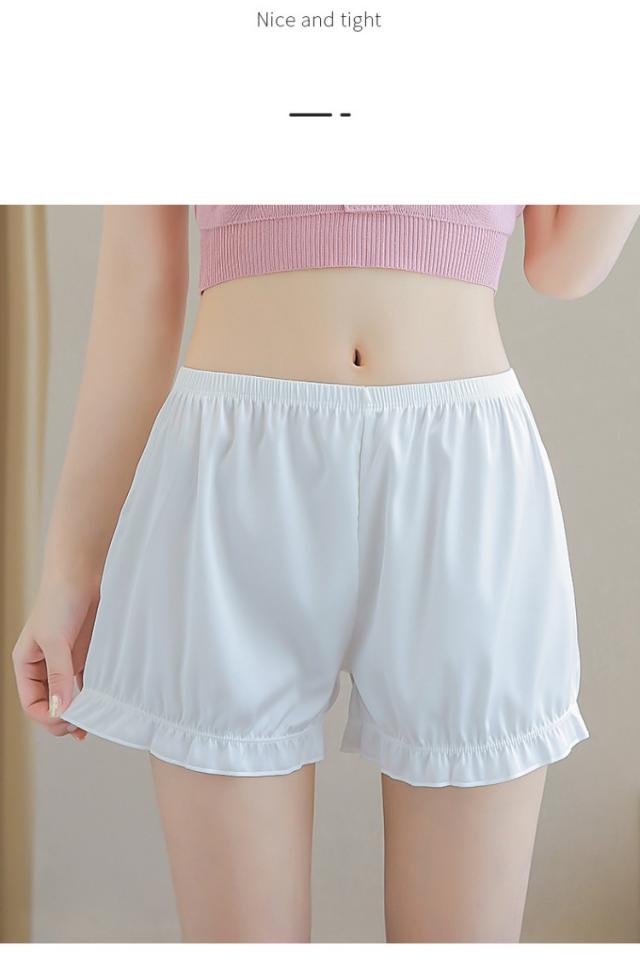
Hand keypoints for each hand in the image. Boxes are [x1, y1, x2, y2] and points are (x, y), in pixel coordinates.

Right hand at [12, 571, 100, 741]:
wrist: (83, 571)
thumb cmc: (61, 599)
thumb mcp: (56, 641)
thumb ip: (58, 676)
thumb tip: (58, 710)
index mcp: (26, 663)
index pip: (31, 702)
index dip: (46, 716)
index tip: (66, 720)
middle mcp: (43, 665)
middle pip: (48, 704)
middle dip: (61, 718)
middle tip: (80, 727)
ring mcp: (65, 661)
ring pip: (67, 696)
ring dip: (77, 712)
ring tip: (90, 725)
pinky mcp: (85, 655)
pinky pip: (85, 683)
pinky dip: (90, 696)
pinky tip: (99, 706)